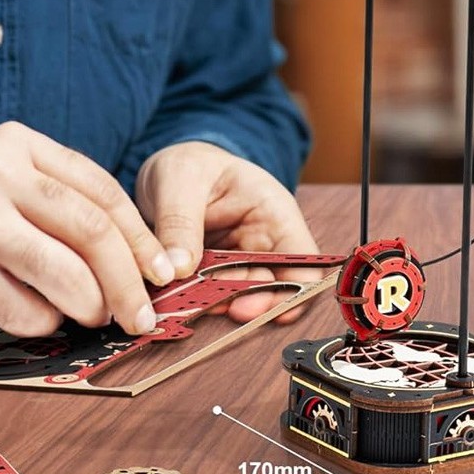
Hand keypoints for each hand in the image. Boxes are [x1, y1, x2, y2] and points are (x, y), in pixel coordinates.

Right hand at [0, 122, 173, 339]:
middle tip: (144, 313)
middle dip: (129, 278)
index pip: (99, 187)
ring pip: (66, 272)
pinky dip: (45, 323)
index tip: (162, 270)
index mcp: (15, 143)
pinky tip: (38, 319)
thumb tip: (138, 251)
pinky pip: (28, 310)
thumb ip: (59, 198)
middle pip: (91, 228)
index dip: (139, 235)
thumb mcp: (3, 182)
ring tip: (95, 318)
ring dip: (93, 305)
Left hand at [134, 141, 320, 323]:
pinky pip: (212, 298)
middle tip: (225, 309)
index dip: (295, 291)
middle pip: (274, 288)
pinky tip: (181, 302)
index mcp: (272, 212)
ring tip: (194, 303)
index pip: (303, 260)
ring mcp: (239, 263)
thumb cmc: (189, 163)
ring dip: (220, 306)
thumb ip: (179, 222)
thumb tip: (177, 268)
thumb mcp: (179, 180)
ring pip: (241, 298)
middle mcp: (263, 243)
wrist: (170, 169)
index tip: (271, 309)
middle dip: (251, 304)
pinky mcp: (213, 277)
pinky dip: (198, 303)